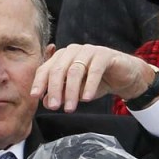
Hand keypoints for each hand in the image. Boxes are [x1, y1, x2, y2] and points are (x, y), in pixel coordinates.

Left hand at [30, 44, 158, 112]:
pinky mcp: (105, 55)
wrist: (123, 76)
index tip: (35, 97)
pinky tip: (87, 99)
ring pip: (75, 71)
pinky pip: (95, 70)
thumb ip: (61, 94)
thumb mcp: (76, 91)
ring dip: (71, 91)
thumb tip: (45, 102)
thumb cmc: (96, 82)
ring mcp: (89, 51)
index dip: (39, 82)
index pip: (46, 69)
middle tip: (54, 107)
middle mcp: (73, 51)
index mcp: (62, 57)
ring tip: (70, 108)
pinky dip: (89, 85)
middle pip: (58, 69)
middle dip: (55, 89)